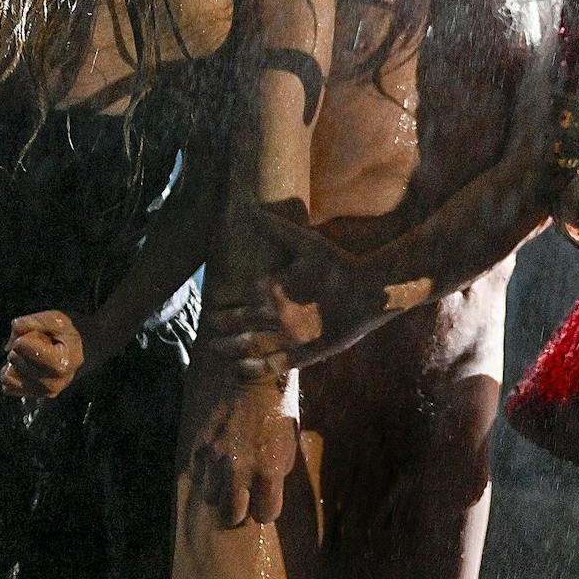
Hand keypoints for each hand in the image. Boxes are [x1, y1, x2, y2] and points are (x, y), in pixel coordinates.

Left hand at [0, 310, 85, 397]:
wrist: (83, 352)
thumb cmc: (69, 335)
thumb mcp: (57, 320)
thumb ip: (35, 321)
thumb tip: (13, 333)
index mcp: (60, 364)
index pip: (21, 345)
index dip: (28, 334)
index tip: (43, 336)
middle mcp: (52, 384)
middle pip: (14, 358)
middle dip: (21, 347)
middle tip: (39, 345)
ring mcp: (42, 393)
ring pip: (7, 375)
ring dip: (15, 362)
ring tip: (33, 357)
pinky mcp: (33, 397)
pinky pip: (7, 386)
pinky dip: (13, 375)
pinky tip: (27, 368)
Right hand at [186, 371, 299, 525]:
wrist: (255, 380)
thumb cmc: (279, 413)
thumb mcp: (289, 447)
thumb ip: (277, 476)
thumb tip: (265, 496)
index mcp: (269, 471)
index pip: (265, 515)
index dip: (267, 508)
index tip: (267, 499)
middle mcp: (240, 470)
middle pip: (231, 517)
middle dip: (240, 510)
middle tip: (245, 497)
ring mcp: (216, 460)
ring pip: (211, 498)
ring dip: (221, 492)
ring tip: (229, 478)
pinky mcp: (200, 448)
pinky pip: (199, 476)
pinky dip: (207, 474)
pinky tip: (217, 462)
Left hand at [207, 214, 394, 378]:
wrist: (370, 292)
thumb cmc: (338, 265)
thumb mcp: (307, 242)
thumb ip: (276, 228)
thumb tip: (251, 209)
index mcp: (271, 287)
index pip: (232, 295)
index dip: (218, 300)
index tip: (212, 302)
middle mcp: (274, 315)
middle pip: (232, 323)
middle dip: (217, 325)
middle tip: (208, 325)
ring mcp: (287, 338)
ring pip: (245, 347)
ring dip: (226, 348)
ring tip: (215, 348)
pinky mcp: (302, 355)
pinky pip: (268, 367)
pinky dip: (249, 369)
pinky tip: (238, 368)